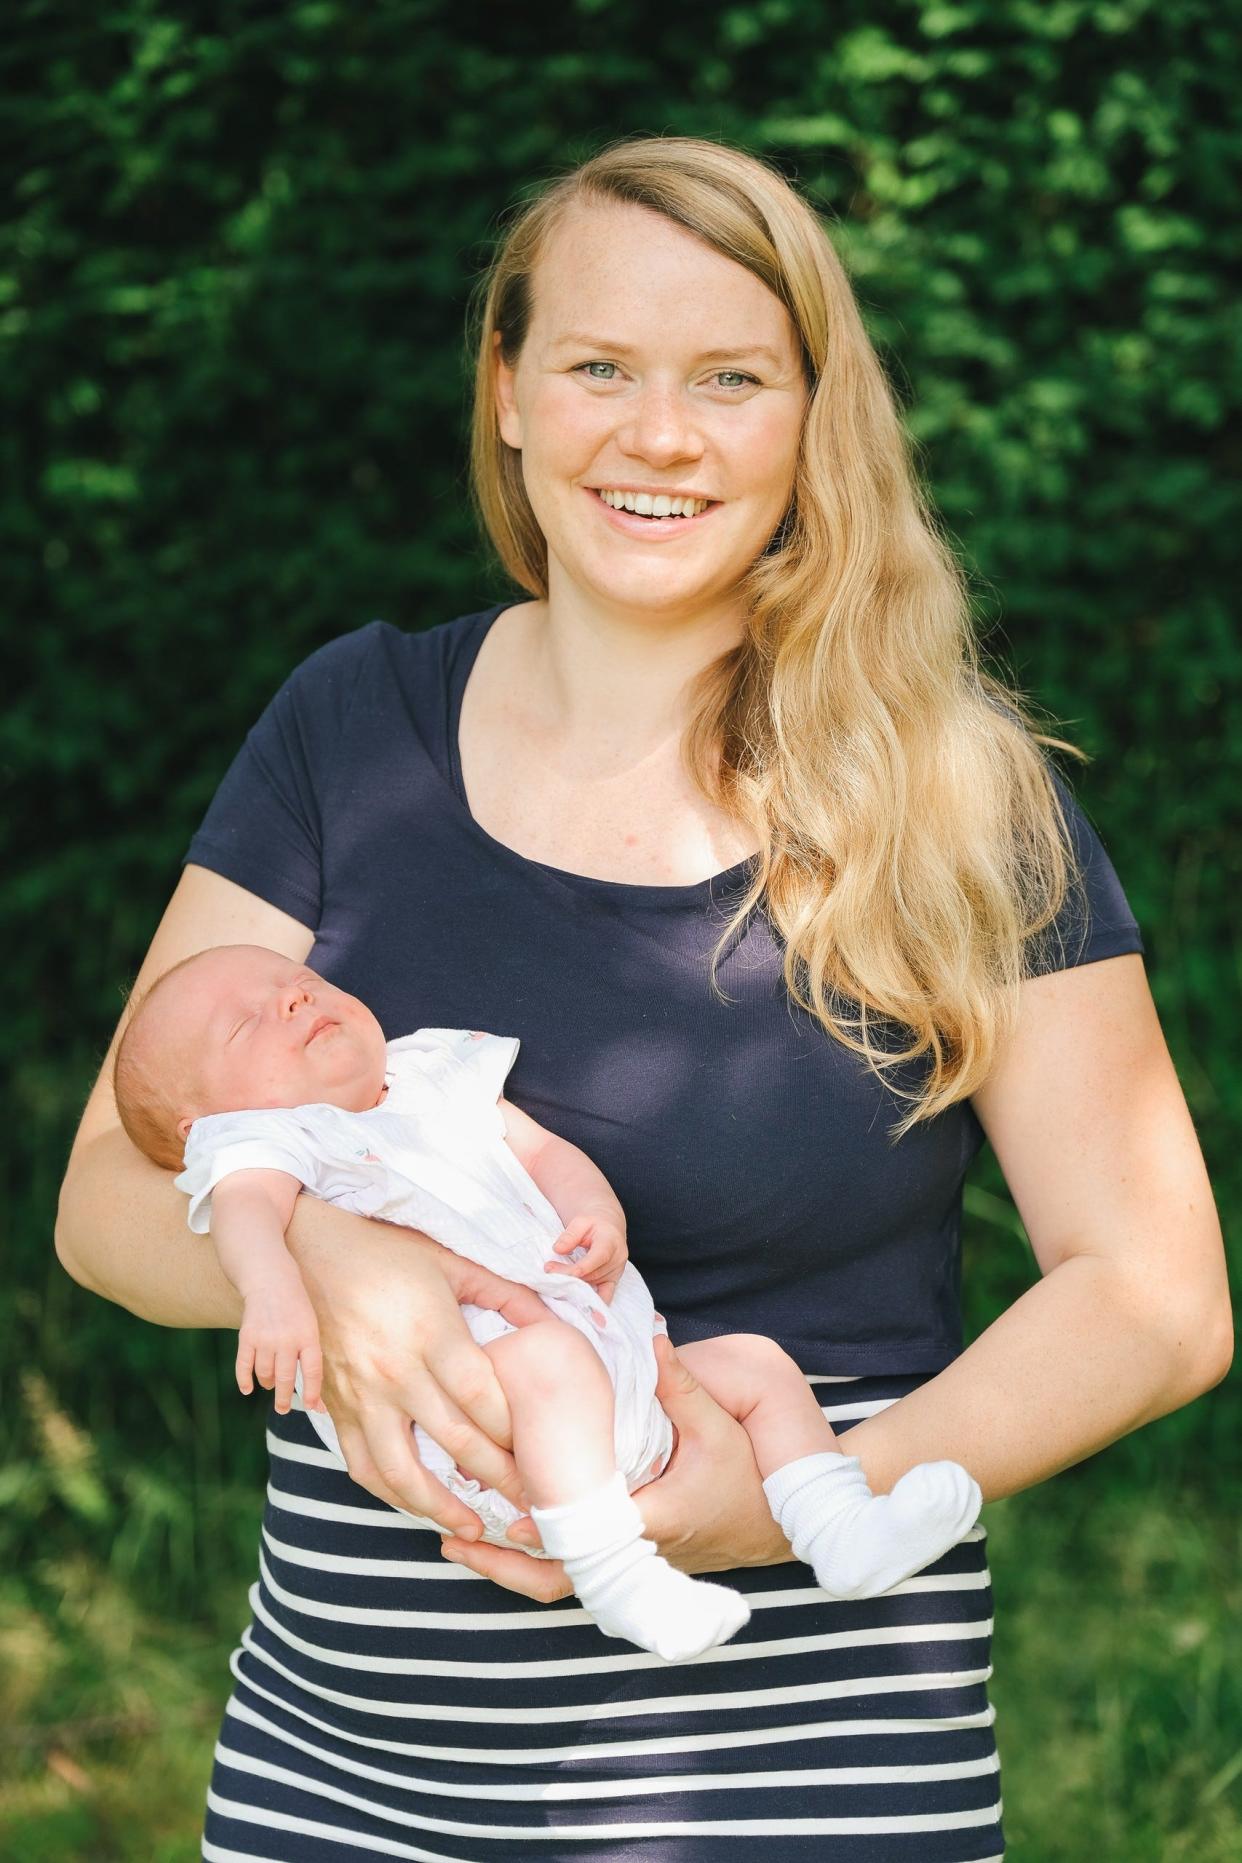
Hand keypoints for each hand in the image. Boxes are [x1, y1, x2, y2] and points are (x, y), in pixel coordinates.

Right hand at [237, 1273, 323, 1414]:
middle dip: (285, 1399)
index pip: (312, 1371)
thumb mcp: (310, 1327)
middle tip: (283, 1409)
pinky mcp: (246, 1337)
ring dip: (268, 1384)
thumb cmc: (296, 1309)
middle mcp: (286, 1339)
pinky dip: (245, 1381)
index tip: (312, 1407)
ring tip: (271, 1384)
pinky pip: (244, 1367)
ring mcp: (265, 1339)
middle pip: (286, 1378)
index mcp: (307, 1336)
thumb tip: (311, 1388)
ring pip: (265, 1375)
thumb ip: (309, 1355)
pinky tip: (248, 1389)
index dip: (313, 1393)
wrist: (271, 1282)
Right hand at [287, 1199, 550, 1536]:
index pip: (481, 1398)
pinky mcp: (334, 1409)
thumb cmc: (386, 1252)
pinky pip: (362, 1466)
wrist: (304, 1252)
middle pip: (455, 1441)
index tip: (539, 1446)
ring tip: (474, 1528)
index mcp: (429, 1332)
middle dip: (499, 1477)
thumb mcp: (449, 1260)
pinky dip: (390, 1495)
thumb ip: (502, 1292)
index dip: (514, 1429)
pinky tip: (417, 1507)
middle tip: (531, 1501)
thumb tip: (549, 1321)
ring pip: (401, 1472)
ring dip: (441, 1507)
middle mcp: (394, 1371)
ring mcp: (360, 1395)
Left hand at [437, 1333, 792, 1597]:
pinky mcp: (630, 1562)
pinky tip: (501, 1541)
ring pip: (559, 1584)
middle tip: (452, 1540)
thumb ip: (680, 1386)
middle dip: (504, 1562)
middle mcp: (635, 1555)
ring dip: (510, 1569)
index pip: (587, 1539)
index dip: (542, 1534)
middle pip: (558, 1577)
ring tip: (458, 1547)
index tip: (502, 1521)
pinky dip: (534, 1564)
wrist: (782, 1518)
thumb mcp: (719, 1426)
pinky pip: (573, 1574)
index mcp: (652, 1521)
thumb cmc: (750, 1473)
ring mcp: (631, 1565)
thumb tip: (651, 1338)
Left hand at [543, 1212, 626, 1304]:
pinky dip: (591, 1302)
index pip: (595, 1259)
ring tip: (553, 1282)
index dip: (576, 1269)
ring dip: (573, 1286)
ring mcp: (616, 1272)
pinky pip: (605, 1295)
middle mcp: (617, 1259)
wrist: (609, 1228)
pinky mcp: (614, 1280)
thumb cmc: (593, 1224)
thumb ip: (569, 1235)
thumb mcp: (580, 1222)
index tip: (553, 1270)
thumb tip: (557, 1250)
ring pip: (592, 1284)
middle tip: (547, 1270)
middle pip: (590, 1274)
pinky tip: (577, 1307)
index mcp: (610, 1242)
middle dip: (567, 1276)